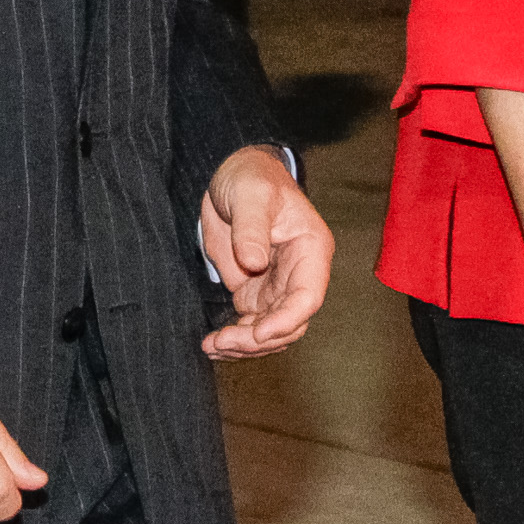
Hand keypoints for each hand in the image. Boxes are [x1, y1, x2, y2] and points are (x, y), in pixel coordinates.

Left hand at [198, 146, 333, 356]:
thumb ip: (251, 226)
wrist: (232, 177)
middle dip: (258, 339)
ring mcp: (277, 286)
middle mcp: (299, 274)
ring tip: (213, 347)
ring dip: (245, 345)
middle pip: (289, 322)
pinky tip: (213, 344)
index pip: (308, 296)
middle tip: (223, 342)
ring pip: (271, 331)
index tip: (259, 333)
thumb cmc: (251, 177)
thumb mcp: (250, 193)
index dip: (287, 320)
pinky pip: (251, 325)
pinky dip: (235, 338)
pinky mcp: (255, 291)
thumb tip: (253, 263)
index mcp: (310, 249)